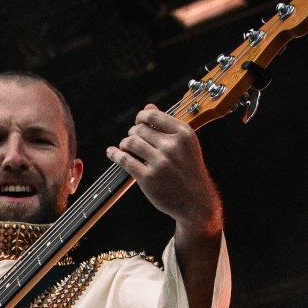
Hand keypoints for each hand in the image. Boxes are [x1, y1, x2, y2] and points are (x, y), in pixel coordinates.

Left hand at [105, 104, 221, 235]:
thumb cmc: (188, 170)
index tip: (137, 123)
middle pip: (139, 129)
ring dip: (124, 144)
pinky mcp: (148, 178)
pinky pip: (124, 160)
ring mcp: (160, 162)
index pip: (153, 115)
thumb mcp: (186, 145)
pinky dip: (115, 154)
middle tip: (133, 140)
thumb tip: (148, 107)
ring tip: (126, 148)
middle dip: (133, 133)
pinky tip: (112, 153)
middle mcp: (172, 146)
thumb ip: (167, 125)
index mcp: (184, 134)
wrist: (196, 201)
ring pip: (130, 143)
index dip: (140, 117)